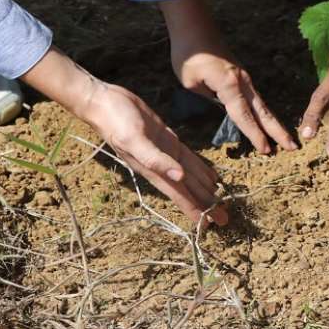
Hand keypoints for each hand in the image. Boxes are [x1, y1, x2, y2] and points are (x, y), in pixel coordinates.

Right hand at [83, 83, 228, 225]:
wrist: (104, 102)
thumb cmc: (116, 122)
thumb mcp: (135, 140)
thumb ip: (156, 160)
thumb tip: (179, 177)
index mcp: (155, 171)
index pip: (180, 195)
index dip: (195, 210)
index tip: (209, 225)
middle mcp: (162, 166)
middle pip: (189, 190)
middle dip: (206, 204)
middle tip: (224, 219)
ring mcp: (166, 153)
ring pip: (191, 175)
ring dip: (205, 189)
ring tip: (220, 200)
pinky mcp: (167, 140)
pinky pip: (188, 158)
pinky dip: (200, 168)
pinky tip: (210, 175)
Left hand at [159, 0, 295, 153]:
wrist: (194, 26)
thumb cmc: (189, 54)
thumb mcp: (191, 82)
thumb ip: (207, 97)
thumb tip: (219, 104)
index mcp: (230, 86)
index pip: (244, 116)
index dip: (255, 135)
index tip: (267, 150)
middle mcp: (243, 83)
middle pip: (263, 112)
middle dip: (277, 131)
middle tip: (292, 147)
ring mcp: (244, 78)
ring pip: (262, 105)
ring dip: (273, 123)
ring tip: (285, 139)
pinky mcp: (241, 76)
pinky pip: (255, 98)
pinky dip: (263, 112)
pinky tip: (267, 121)